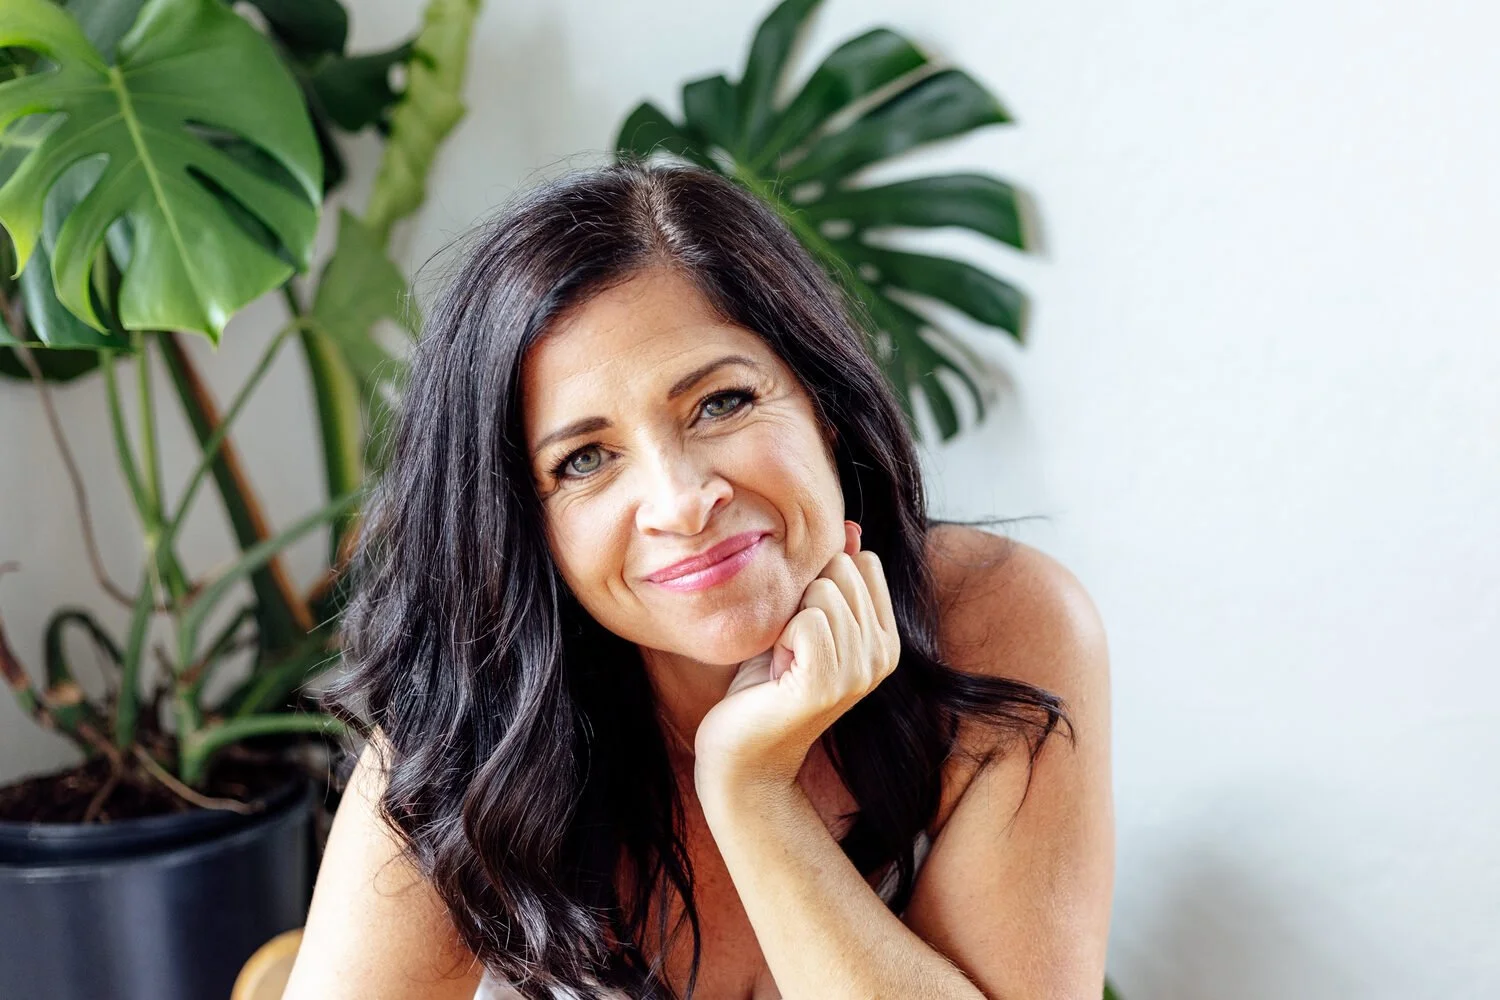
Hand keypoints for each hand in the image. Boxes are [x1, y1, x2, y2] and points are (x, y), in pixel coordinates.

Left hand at [692, 520, 900, 795]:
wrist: (743, 756)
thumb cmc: (764, 686)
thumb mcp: (800, 620)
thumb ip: (830, 576)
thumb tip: (850, 525)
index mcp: (885, 639)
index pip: (861, 560)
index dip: (818, 583)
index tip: (802, 630)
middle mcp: (883, 655)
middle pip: (841, 569)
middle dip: (802, 598)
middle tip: (789, 649)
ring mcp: (860, 671)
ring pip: (822, 591)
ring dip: (788, 622)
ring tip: (783, 664)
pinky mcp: (828, 684)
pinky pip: (806, 620)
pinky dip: (781, 639)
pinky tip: (778, 674)